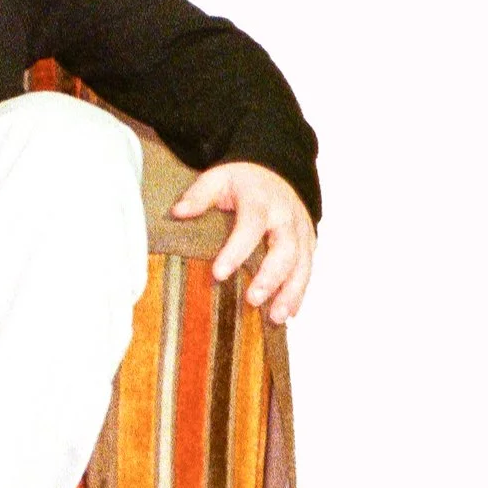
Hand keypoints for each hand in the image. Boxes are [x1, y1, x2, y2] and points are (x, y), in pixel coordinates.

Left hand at [170, 162, 314, 324]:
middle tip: (252, 300)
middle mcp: (285, 217)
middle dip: (270, 277)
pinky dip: (300, 293)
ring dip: (291, 292)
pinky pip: (308, 270)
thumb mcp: (217, 179)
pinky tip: (288, 313)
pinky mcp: (308, 243)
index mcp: (260, 200)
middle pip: (284, 249)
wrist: (277, 170)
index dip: (236, 251)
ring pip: (302, 264)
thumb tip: (178, 212)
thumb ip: (198, 195)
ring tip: (275, 317)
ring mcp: (301, 231)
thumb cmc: (242, 180)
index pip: (250, 227)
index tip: (218, 274)